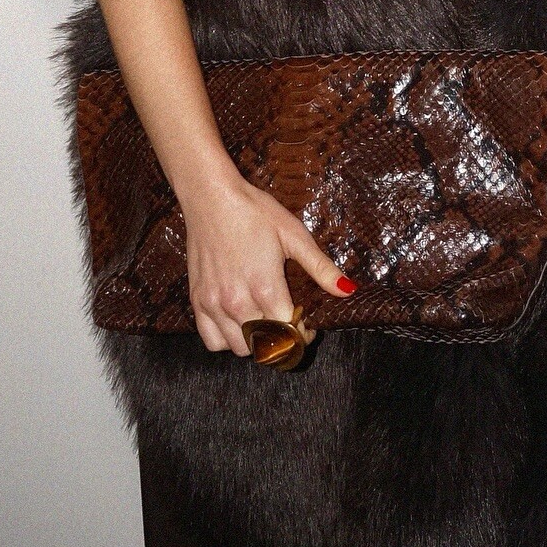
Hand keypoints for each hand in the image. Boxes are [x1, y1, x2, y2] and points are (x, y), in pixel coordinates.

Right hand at [181, 167, 352, 356]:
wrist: (210, 196)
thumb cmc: (254, 212)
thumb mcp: (294, 235)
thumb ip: (321, 267)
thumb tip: (349, 290)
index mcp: (266, 286)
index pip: (290, 333)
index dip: (303, 334)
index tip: (307, 325)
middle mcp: (238, 302)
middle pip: (267, 346)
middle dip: (283, 340)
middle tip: (288, 322)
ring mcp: (214, 303)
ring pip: (240, 349)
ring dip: (257, 343)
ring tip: (264, 321)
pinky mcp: (197, 300)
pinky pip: (213, 341)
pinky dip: (227, 340)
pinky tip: (238, 323)